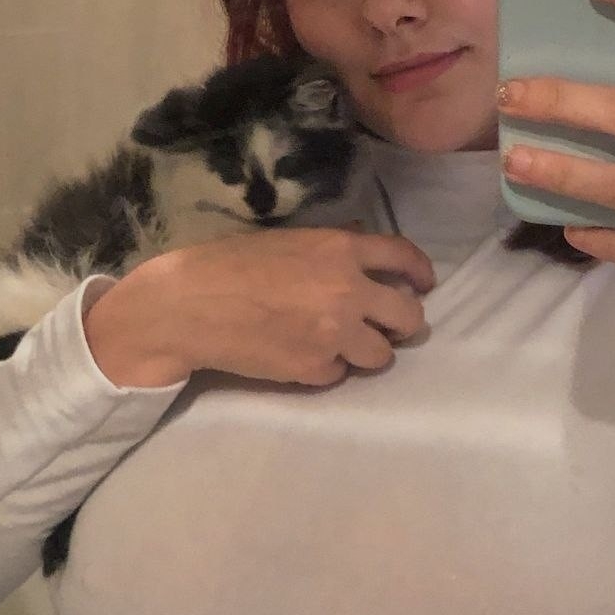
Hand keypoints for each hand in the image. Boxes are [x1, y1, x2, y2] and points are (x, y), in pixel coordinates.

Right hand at [84, 227, 434, 387]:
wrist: (190, 305)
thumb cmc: (231, 263)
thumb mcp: (290, 240)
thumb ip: (332, 249)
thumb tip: (362, 253)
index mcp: (341, 250)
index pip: (404, 257)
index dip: (421, 272)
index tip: (424, 284)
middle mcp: (348, 292)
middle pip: (409, 316)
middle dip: (404, 321)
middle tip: (389, 325)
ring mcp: (334, 335)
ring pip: (382, 355)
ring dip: (368, 350)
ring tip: (343, 343)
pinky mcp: (314, 370)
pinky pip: (341, 374)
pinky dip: (329, 367)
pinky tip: (302, 354)